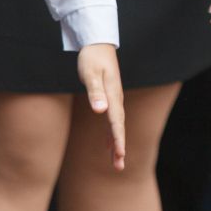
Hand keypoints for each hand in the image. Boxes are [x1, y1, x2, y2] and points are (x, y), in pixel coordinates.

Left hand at [77, 44, 126, 170]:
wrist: (98, 44)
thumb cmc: (92, 57)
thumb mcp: (90, 73)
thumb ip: (95, 92)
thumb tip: (100, 111)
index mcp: (113, 95)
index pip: (116, 121)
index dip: (117, 138)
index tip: (120, 154)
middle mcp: (116, 99)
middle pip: (119, 127)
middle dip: (120, 147)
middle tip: (120, 167)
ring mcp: (113, 100)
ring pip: (116, 127)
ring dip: (117, 145)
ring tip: (117, 164)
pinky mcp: (108, 99)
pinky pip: (111, 122)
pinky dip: (110, 136)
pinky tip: (107, 148)